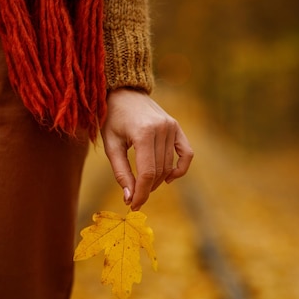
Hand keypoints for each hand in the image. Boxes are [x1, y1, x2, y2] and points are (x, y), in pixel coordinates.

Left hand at [101, 88, 193, 210]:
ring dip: (158, 181)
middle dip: (147, 189)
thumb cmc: (112, 119)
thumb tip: (130, 199)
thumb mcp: (111, 146)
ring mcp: (172, 127)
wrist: (124, 92)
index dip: (141, 193)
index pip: (147, 173)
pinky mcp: (177, 127)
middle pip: (159, 171)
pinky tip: (168, 178)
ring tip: (144, 186)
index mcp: (143, 132)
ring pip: (169, 166)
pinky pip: (186, 153)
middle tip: (135, 198)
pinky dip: (180, 168)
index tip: (133, 206)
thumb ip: (121, 173)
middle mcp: (162, 129)